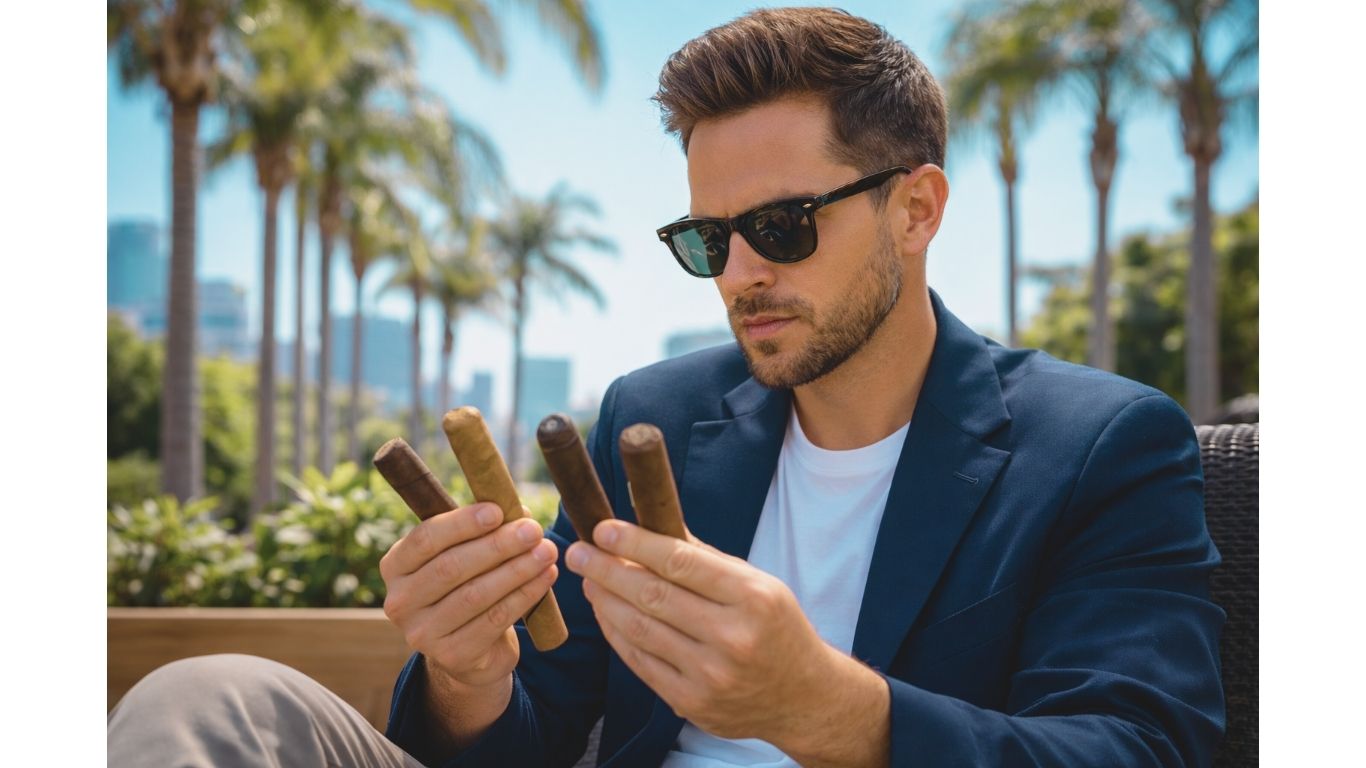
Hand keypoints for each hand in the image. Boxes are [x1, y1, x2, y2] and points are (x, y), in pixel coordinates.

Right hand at [379, 502, 558, 688]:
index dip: (461, 523)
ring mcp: (422, 633)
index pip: (425, 538)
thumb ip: (482, 532)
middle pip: (451, 567)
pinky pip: (494, 619)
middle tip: (533, 531)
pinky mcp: (452, 655)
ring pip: (475, 594)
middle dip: (498, 546)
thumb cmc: (466, 587)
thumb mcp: (464, 557)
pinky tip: (545, 578)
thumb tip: (519, 511)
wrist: (468, 649)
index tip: (497, 511)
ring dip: (516, 570)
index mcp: (396, 566)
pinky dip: (524, 595)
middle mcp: (400, 601)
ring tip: (546, 552)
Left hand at [564, 519, 852, 748]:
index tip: (603, 529)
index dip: (635, 544)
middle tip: (578, 552)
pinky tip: (606, 613)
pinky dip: (618, 635)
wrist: (803, 697)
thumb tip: (651, 525)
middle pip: (653, 596)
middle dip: (607, 570)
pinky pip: (641, 662)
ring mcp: (711, 675)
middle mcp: (732, 636)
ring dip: (606, 601)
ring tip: (588, 579)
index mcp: (753, 597)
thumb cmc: (777, 628)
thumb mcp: (758, 584)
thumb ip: (706, 560)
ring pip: (640, 629)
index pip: (680, 563)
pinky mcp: (692, 703)